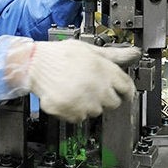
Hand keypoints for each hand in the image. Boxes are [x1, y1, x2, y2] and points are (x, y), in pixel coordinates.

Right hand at [3, 38, 140, 122]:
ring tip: (77, 90)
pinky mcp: (73, 113)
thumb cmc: (60, 55)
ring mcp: (86, 102)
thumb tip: (133, 53)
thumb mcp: (90, 50)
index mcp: (104, 70)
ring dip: (90, 104)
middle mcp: (98, 87)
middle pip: (114, 103)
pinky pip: (81, 118)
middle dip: (106, 97)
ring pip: (97, 111)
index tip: (123, 92)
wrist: (34, 64)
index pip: (127, 87)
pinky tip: (68, 97)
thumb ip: (114, 55)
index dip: (125, 90)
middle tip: (93, 89)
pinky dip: (75, 111)